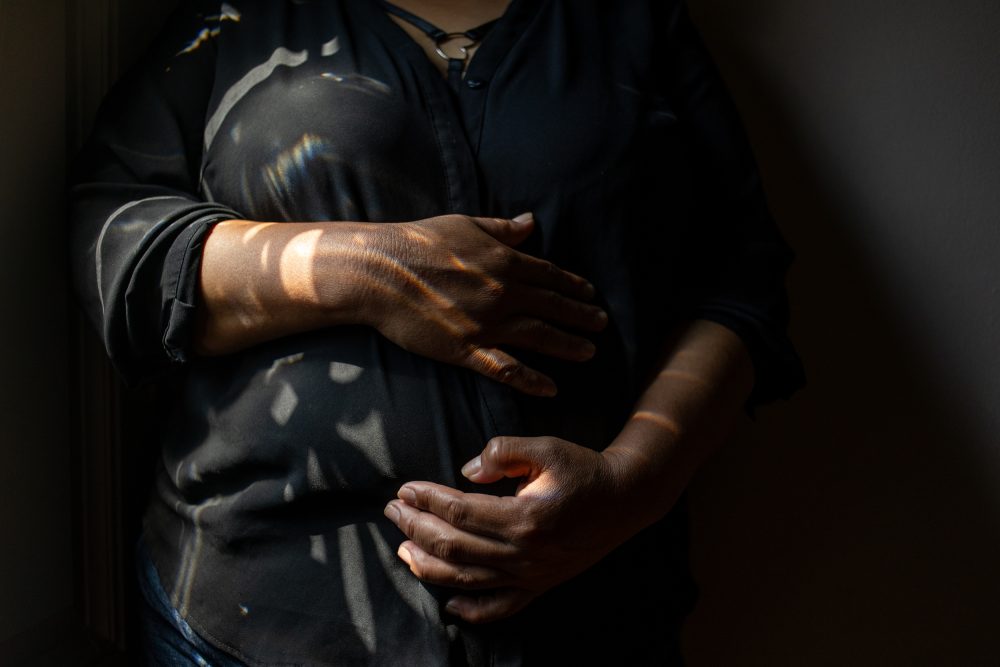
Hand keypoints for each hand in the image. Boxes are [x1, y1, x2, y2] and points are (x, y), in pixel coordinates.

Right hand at [360, 213, 606, 395]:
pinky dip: (531, 379)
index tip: (590, 293)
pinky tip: (551, 388)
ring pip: (538, 336)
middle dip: (580, 316)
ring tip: (590, 352)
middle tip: (602, 324)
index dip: (573, 285)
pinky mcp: (465, 349)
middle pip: (552, 306)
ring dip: (568, 345)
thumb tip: (531, 222)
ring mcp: (486, 324)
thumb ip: (501, 229)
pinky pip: (505, 368)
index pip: (549, 275)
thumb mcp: (464, 225)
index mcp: (504, 261)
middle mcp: (503, 293)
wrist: (379, 272)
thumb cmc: (417, 242)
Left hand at [383, 436, 643, 622]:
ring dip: (429, 566)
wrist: (626, 499)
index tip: (404, 488)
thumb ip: (504, 452)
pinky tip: (449, 603)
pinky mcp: (541, 585)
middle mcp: (525, 552)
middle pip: (455, 545)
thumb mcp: (546, 447)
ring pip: (467, 579)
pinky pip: (501, 607)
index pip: (460, 511)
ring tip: (403, 549)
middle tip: (393, 511)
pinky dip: (472, 610)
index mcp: (525, 516)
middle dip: (416, 528)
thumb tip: (466, 470)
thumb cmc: (584, 469)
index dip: (427, 499)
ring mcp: (532, 574)